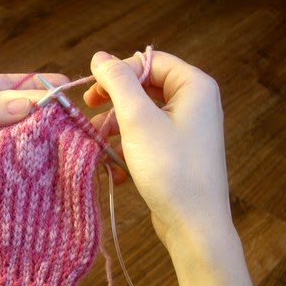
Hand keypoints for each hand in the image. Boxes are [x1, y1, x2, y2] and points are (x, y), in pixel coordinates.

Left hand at [0, 70, 54, 215]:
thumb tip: (25, 106)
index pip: (3, 83)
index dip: (32, 86)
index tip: (62, 88)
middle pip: (9, 110)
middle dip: (35, 113)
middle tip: (68, 118)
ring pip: (7, 136)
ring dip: (28, 138)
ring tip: (59, 139)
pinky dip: (13, 159)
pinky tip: (34, 159)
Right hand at [86, 50, 231, 251]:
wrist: (195, 228)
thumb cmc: (170, 168)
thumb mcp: (137, 119)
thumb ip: (118, 82)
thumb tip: (100, 56)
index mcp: (194, 85)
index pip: (149, 61)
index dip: (119, 72)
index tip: (93, 92)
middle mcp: (195, 102)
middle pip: (145, 85)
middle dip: (115, 100)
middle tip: (89, 109)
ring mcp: (189, 128)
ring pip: (143, 112)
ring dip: (117, 125)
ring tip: (97, 141)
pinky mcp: (180, 152)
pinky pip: (149, 135)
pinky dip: (129, 146)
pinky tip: (115, 166)